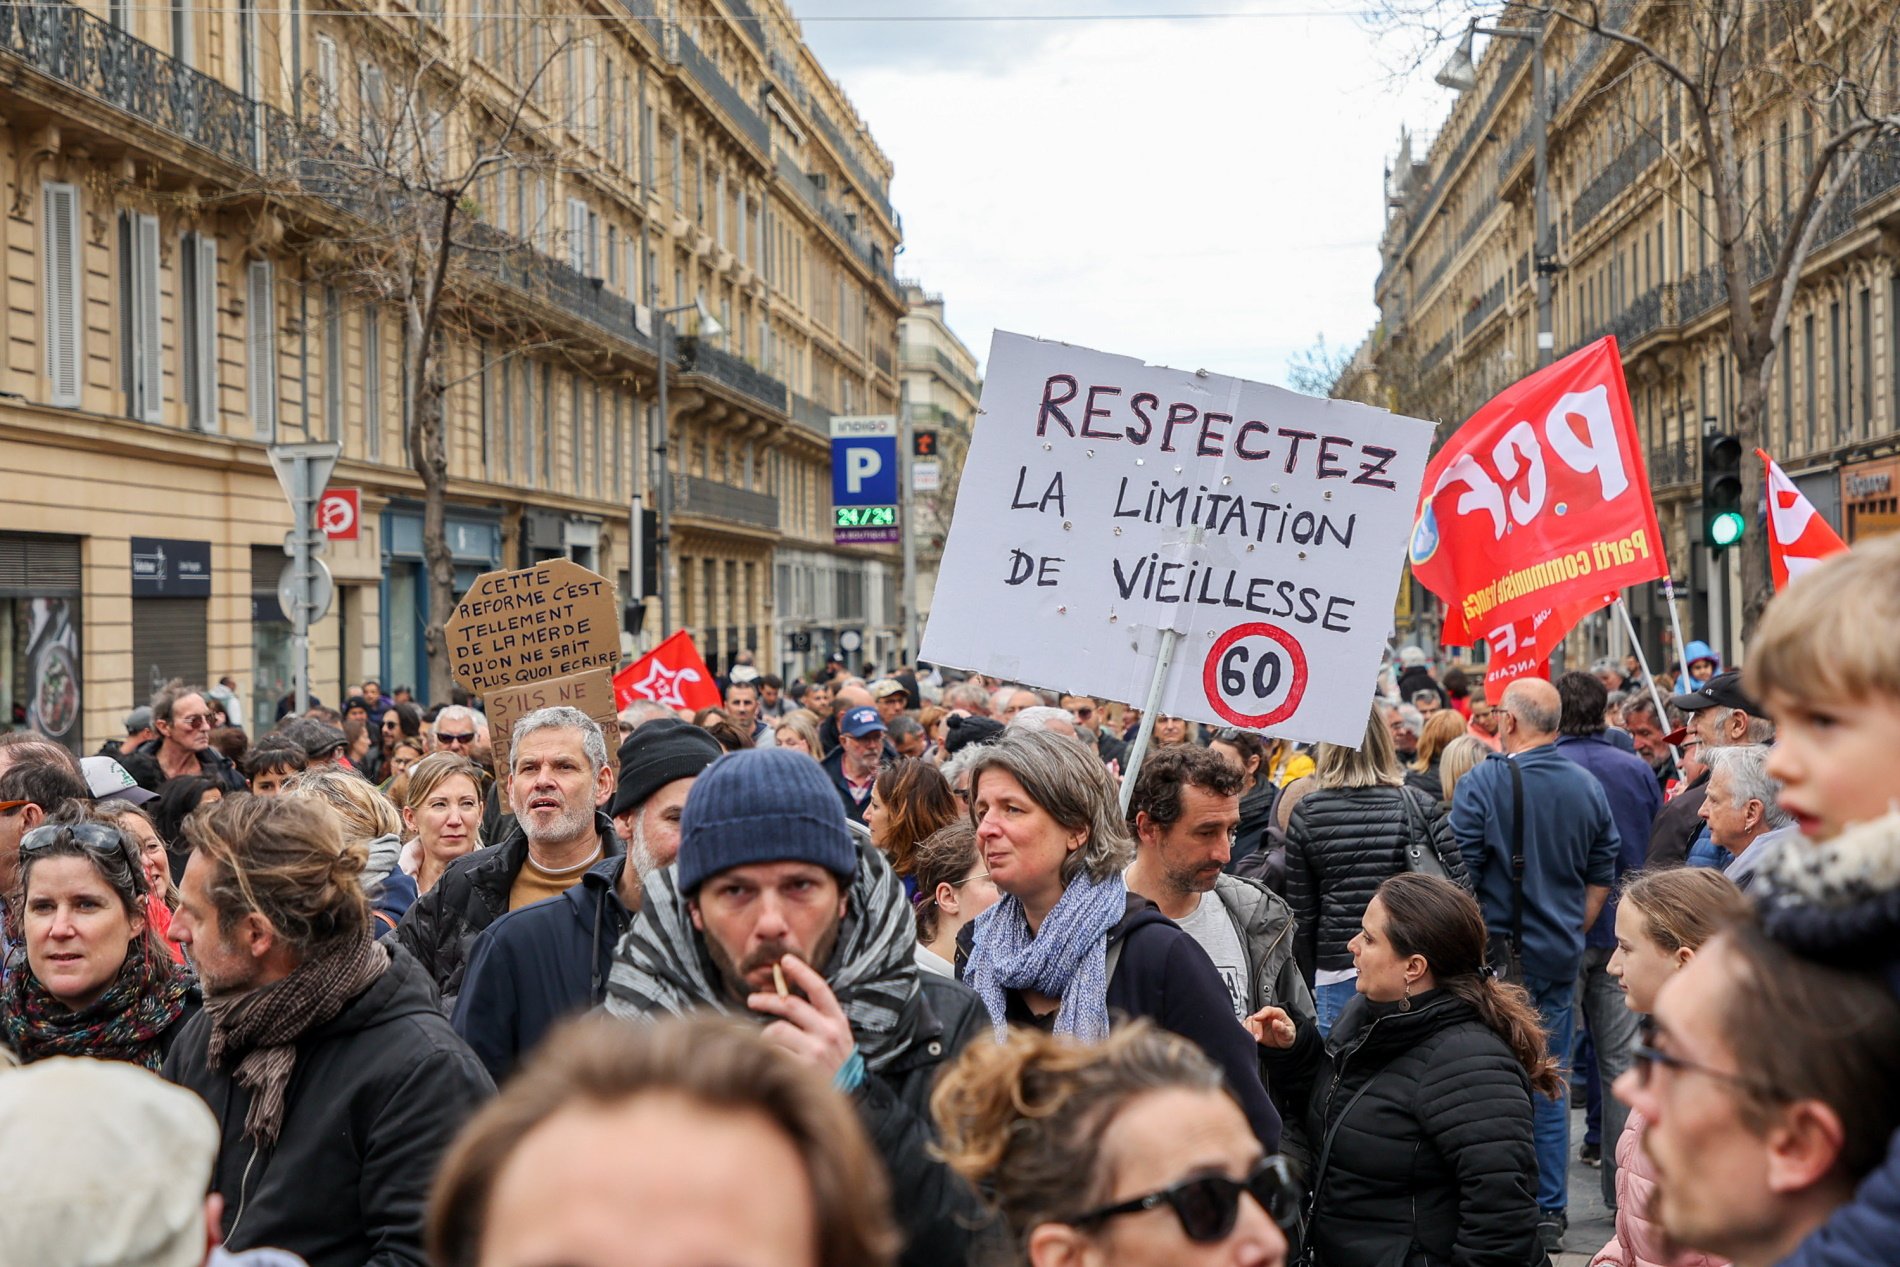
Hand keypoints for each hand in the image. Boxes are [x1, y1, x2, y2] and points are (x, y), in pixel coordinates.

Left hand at [747, 954, 856, 1077]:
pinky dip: (767, 1054)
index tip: (785, 960)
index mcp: (837, 1021)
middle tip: (752, 999)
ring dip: (766, 1035)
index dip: (801, 971)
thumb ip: (817, 1019)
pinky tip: (771, 1061)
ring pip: (776, 1029)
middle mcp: (828, 1032)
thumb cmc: (836, 1064)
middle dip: (767, 999)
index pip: (819, 988)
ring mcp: (816, 1050)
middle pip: (790, 1004)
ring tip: (767, 1044)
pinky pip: (772, 1052)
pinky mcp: (802, 1068)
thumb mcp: (837, 1037)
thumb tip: (784, 999)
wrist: (851, 1097)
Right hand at [1245, 1005, 1296, 1048]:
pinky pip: (1245, 1026)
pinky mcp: (1253, 1028)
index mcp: (1276, 1013)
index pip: (1267, 1010)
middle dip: (1255, 1028)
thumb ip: (1283, 1028)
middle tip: (1258, 1038)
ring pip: (1249, 1021)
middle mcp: (1266, 1016)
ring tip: (1255, 1040)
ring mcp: (1258, 1022)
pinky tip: (1249, 1038)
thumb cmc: (1287, 1036)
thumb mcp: (1289, 1034)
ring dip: (1249, 1031)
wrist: (1284, 1043)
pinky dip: (1245, 1032)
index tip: (1256, 1018)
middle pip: (1256, 1017)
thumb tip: (1276, 1022)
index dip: (1261, 1013)